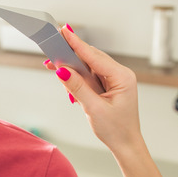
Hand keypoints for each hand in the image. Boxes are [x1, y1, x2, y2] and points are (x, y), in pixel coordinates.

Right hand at [46, 26, 143, 154]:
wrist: (126, 145)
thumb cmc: (116, 130)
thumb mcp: (93, 108)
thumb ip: (77, 87)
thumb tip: (61, 70)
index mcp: (122, 77)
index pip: (95, 56)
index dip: (77, 44)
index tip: (64, 31)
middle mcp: (120, 75)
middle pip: (91, 58)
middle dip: (70, 54)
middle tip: (52, 47)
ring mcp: (115, 80)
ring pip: (89, 66)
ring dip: (72, 66)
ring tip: (53, 63)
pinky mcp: (109, 86)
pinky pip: (90, 75)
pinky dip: (77, 76)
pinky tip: (65, 76)